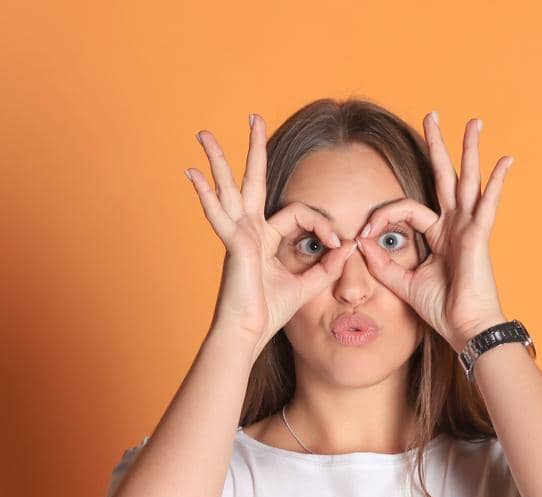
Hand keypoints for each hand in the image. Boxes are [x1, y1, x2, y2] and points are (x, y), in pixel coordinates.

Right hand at [186, 114, 359, 352]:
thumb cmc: (268, 314)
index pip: (299, 214)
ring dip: (218, 159)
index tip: (339, 243)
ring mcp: (237, 234)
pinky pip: (218, 214)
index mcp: (265, 238)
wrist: (247, 334)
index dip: (324, 224)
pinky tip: (192, 175)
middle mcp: (248, 230)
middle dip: (254, 148)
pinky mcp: (233, 244)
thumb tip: (349, 248)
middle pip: (251, 180)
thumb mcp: (306, 285)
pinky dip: (205, 195)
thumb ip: (326, 266)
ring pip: (228, 187)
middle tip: (253, 116)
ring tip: (204, 134)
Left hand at [352, 112, 514, 351]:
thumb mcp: (403, 282)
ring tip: (474, 122)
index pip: (407, 209)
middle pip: (445, 176)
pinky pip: (488, 203)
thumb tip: (360, 243)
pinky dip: (497, 182)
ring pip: (468, 179)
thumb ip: (381, 263)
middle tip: (432, 115)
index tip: (363, 233)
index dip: (382, 215)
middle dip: (438, 146)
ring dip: (469, 149)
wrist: (465, 327)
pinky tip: (505, 160)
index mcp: (439, 234)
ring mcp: (469, 227)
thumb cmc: (442, 309)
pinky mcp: (479, 235)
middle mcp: (455, 225)